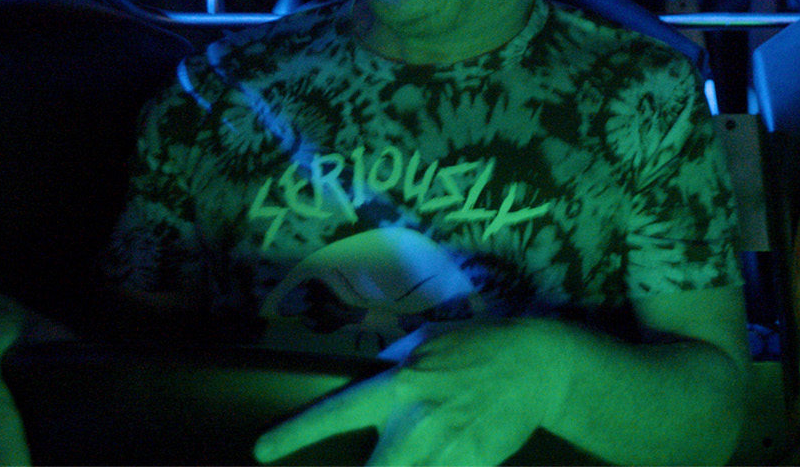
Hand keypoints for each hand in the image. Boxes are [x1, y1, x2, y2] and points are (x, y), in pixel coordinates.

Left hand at [255, 319, 566, 466]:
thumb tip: (373, 382)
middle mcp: (415, 421)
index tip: (262, 451)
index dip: (295, 434)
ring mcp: (445, 449)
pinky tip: (448, 463)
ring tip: (421, 458)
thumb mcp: (431, 344)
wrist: (538, 365)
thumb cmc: (480, 347)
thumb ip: (397, 368)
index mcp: (399, 385)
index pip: (336, 413)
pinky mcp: (472, 464)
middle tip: (372, 466)